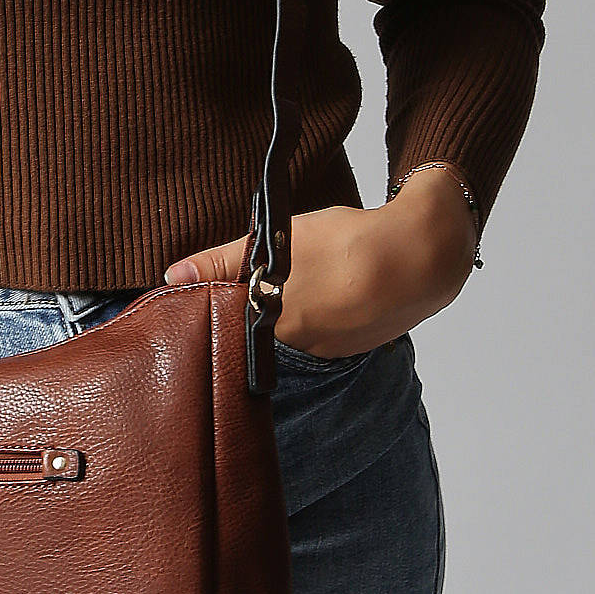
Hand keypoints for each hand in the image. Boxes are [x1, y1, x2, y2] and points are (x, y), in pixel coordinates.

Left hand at [162, 169, 478, 358]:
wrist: (422, 254)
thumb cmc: (347, 245)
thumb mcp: (277, 241)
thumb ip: (221, 260)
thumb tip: (172, 277)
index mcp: (276, 328)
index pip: (227, 333)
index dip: (215, 317)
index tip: (206, 304)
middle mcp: (301, 350)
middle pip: (257, 339)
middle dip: (248, 318)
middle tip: (251, 288)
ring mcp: (331, 352)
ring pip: (290, 339)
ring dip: (286, 318)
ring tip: (292, 286)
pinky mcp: (355, 347)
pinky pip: (322, 338)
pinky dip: (317, 319)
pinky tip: (324, 294)